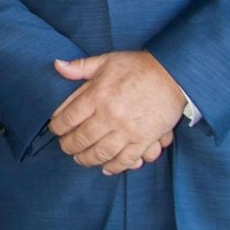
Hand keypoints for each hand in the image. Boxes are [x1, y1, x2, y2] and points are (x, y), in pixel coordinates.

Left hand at [50, 51, 186, 175]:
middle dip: (69, 146)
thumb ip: (80, 67)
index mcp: (98, 95)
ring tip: (81, 158)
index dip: (57, 127)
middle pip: (81, 139)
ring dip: (87, 159)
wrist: (173, 74)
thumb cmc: (139, 66)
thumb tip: (57, 65)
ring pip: (100, 153)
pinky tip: (106, 168)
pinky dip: (114, 167)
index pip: (68, 118)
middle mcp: (109, 115)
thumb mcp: (107, 60)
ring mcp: (127, 130)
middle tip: (66, 147)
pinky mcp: (143, 139)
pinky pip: (125, 160)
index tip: (56, 129)